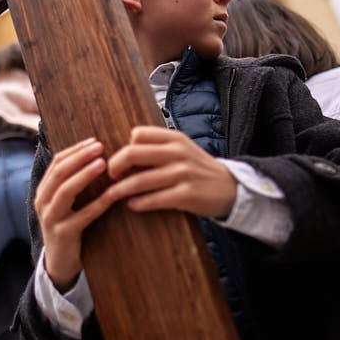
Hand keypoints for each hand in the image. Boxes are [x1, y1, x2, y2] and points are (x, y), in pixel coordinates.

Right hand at [35, 138, 115, 291]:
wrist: (59, 262)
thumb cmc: (68, 226)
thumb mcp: (65, 203)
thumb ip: (73, 182)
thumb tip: (94, 155)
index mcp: (44, 190)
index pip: (57, 163)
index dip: (75, 150)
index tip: (94, 141)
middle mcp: (43, 201)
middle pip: (59, 172)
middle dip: (80, 157)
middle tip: (100, 146)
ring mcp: (51, 218)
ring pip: (66, 190)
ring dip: (85, 174)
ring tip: (103, 164)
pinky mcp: (64, 233)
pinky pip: (83, 215)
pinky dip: (98, 203)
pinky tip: (112, 195)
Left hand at [103, 127, 235, 219]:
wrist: (231, 188)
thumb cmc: (198, 169)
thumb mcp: (182, 150)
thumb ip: (158, 147)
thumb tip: (124, 154)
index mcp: (175, 138)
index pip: (138, 134)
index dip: (124, 148)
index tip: (118, 162)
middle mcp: (178, 152)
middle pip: (133, 153)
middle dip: (114, 166)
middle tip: (109, 176)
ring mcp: (183, 173)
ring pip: (140, 180)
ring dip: (120, 190)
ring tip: (110, 195)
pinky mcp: (187, 194)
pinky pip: (154, 199)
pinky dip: (138, 203)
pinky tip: (132, 205)